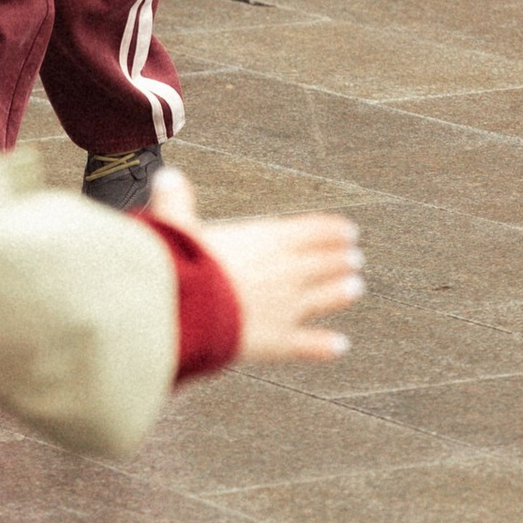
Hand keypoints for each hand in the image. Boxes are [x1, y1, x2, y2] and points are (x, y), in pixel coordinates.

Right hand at [150, 165, 363, 362]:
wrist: (186, 309)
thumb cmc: (181, 264)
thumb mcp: (177, 226)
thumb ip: (177, 202)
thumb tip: (167, 176)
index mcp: (268, 239)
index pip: (312, 231)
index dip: (332, 231)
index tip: (349, 230)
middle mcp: (287, 271)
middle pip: (323, 263)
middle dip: (340, 260)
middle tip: (355, 259)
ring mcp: (287, 307)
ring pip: (325, 297)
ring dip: (340, 292)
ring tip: (355, 288)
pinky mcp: (279, 341)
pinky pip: (308, 343)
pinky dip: (324, 346)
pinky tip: (339, 346)